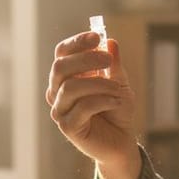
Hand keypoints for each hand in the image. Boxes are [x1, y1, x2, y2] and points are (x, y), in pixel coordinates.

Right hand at [46, 31, 140, 178]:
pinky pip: (82, 107)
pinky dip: (102, 101)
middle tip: (108, 60)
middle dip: (86, 59)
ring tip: (119, 89)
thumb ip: (114, 66)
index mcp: (67, 76)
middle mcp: (58, 91)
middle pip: (60, 67)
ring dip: (99, 84)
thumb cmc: (116, 110)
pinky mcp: (68, 127)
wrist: (121, 141)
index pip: (62, 53)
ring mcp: (60, 110)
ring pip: (71, 87)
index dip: (77, 42)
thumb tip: (110, 42)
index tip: (97, 36)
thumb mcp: (120, 83)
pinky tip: (116, 102)